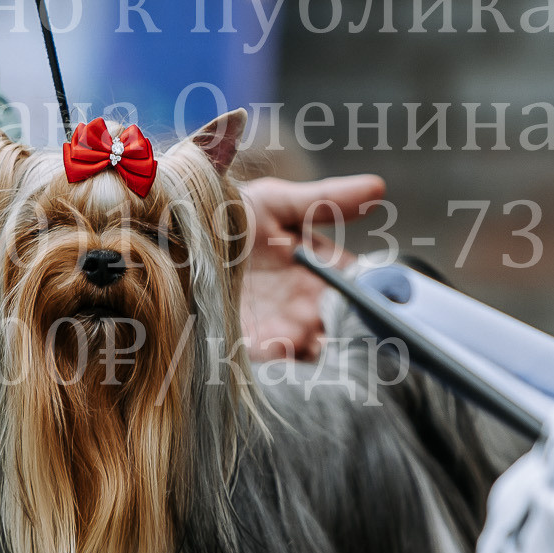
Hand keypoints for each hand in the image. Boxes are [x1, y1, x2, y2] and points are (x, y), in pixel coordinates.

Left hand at [236, 174, 385, 360]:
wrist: (175, 241)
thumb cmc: (229, 216)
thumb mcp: (275, 203)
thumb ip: (326, 200)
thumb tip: (378, 187)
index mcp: (323, 271)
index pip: (360, 287)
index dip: (368, 293)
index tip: (366, 292)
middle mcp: (310, 305)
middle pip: (345, 325)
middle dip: (348, 328)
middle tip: (343, 318)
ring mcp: (285, 331)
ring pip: (320, 350)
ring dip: (321, 348)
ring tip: (313, 336)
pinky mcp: (255, 351)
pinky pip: (279, 365)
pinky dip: (285, 360)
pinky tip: (280, 347)